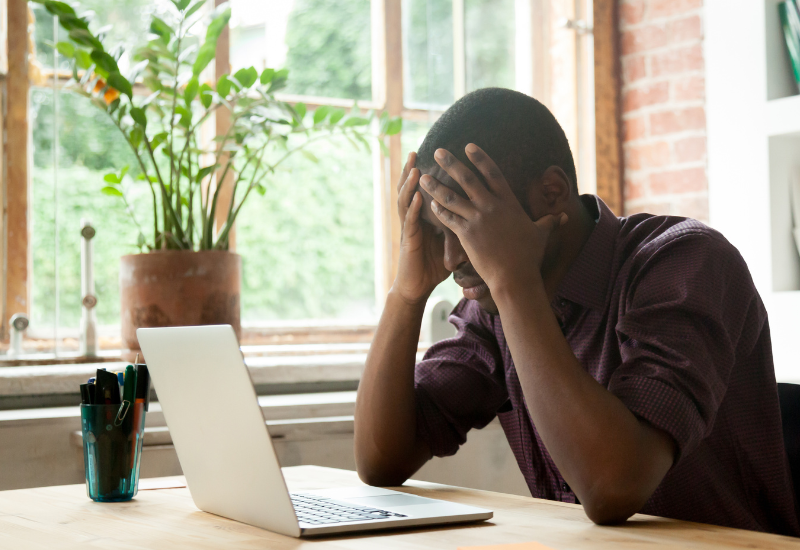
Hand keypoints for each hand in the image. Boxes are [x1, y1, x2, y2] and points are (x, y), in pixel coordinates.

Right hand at [392, 152, 450, 304]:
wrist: (418, 286)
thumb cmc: (434, 266)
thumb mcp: (449, 242)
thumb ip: (460, 228)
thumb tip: (479, 220)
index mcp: (426, 217)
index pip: (426, 190)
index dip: (427, 174)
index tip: (432, 157)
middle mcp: (416, 219)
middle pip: (411, 190)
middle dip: (412, 170)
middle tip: (416, 151)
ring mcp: (410, 229)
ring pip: (406, 201)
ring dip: (408, 185)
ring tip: (413, 168)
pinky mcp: (408, 241)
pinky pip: (410, 222)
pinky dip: (413, 208)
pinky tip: (417, 197)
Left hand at [419, 144, 566, 293]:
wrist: (515, 277)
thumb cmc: (529, 257)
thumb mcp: (542, 234)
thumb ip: (550, 222)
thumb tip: (565, 217)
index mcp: (508, 203)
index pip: (493, 173)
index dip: (480, 158)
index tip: (468, 146)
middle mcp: (491, 207)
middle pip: (468, 179)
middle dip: (451, 164)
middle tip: (437, 151)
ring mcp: (477, 220)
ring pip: (452, 198)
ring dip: (436, 186)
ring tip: (422, 176)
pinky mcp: (466, 235)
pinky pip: (448, 218)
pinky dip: (438, 210)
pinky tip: (429, 203)